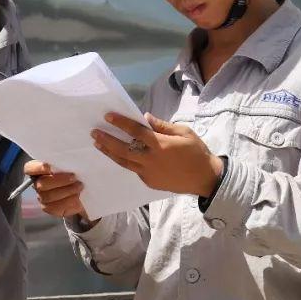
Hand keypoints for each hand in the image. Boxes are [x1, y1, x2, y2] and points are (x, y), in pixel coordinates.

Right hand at [24, 160, 88, 218]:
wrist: (85, 191)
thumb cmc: (77, 172)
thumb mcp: (74, 163)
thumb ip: (69, 158)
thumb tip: (81, 144)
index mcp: (39, 169)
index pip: (30, 168)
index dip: (37, 168)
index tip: (49, 166)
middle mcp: (39, 183)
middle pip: (41, 184)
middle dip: (58, 180)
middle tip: (74, 176)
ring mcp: (43, 197)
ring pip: (48, 196)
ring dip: (66, 191)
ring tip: (80, 186)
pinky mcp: (50, 208)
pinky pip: (55, 207)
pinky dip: (68, 202)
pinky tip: (78, 197)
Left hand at [93, 113, 223, 196]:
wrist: (205, 179)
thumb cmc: (196, 152)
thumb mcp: (184, 133)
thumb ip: (163, 126)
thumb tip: (145, 117)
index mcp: (161, 145)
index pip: (136, 132)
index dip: (121, 123)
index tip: (108, 116)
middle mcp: (151, 160)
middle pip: (123, 149)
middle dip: (107, 140)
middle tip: (94, 133)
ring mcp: (149, 173)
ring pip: (124, 162)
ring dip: (110, 153)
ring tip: (98, 145)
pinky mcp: (150, 182)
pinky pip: (134, 170)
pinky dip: (125, 162)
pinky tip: (117, 156)